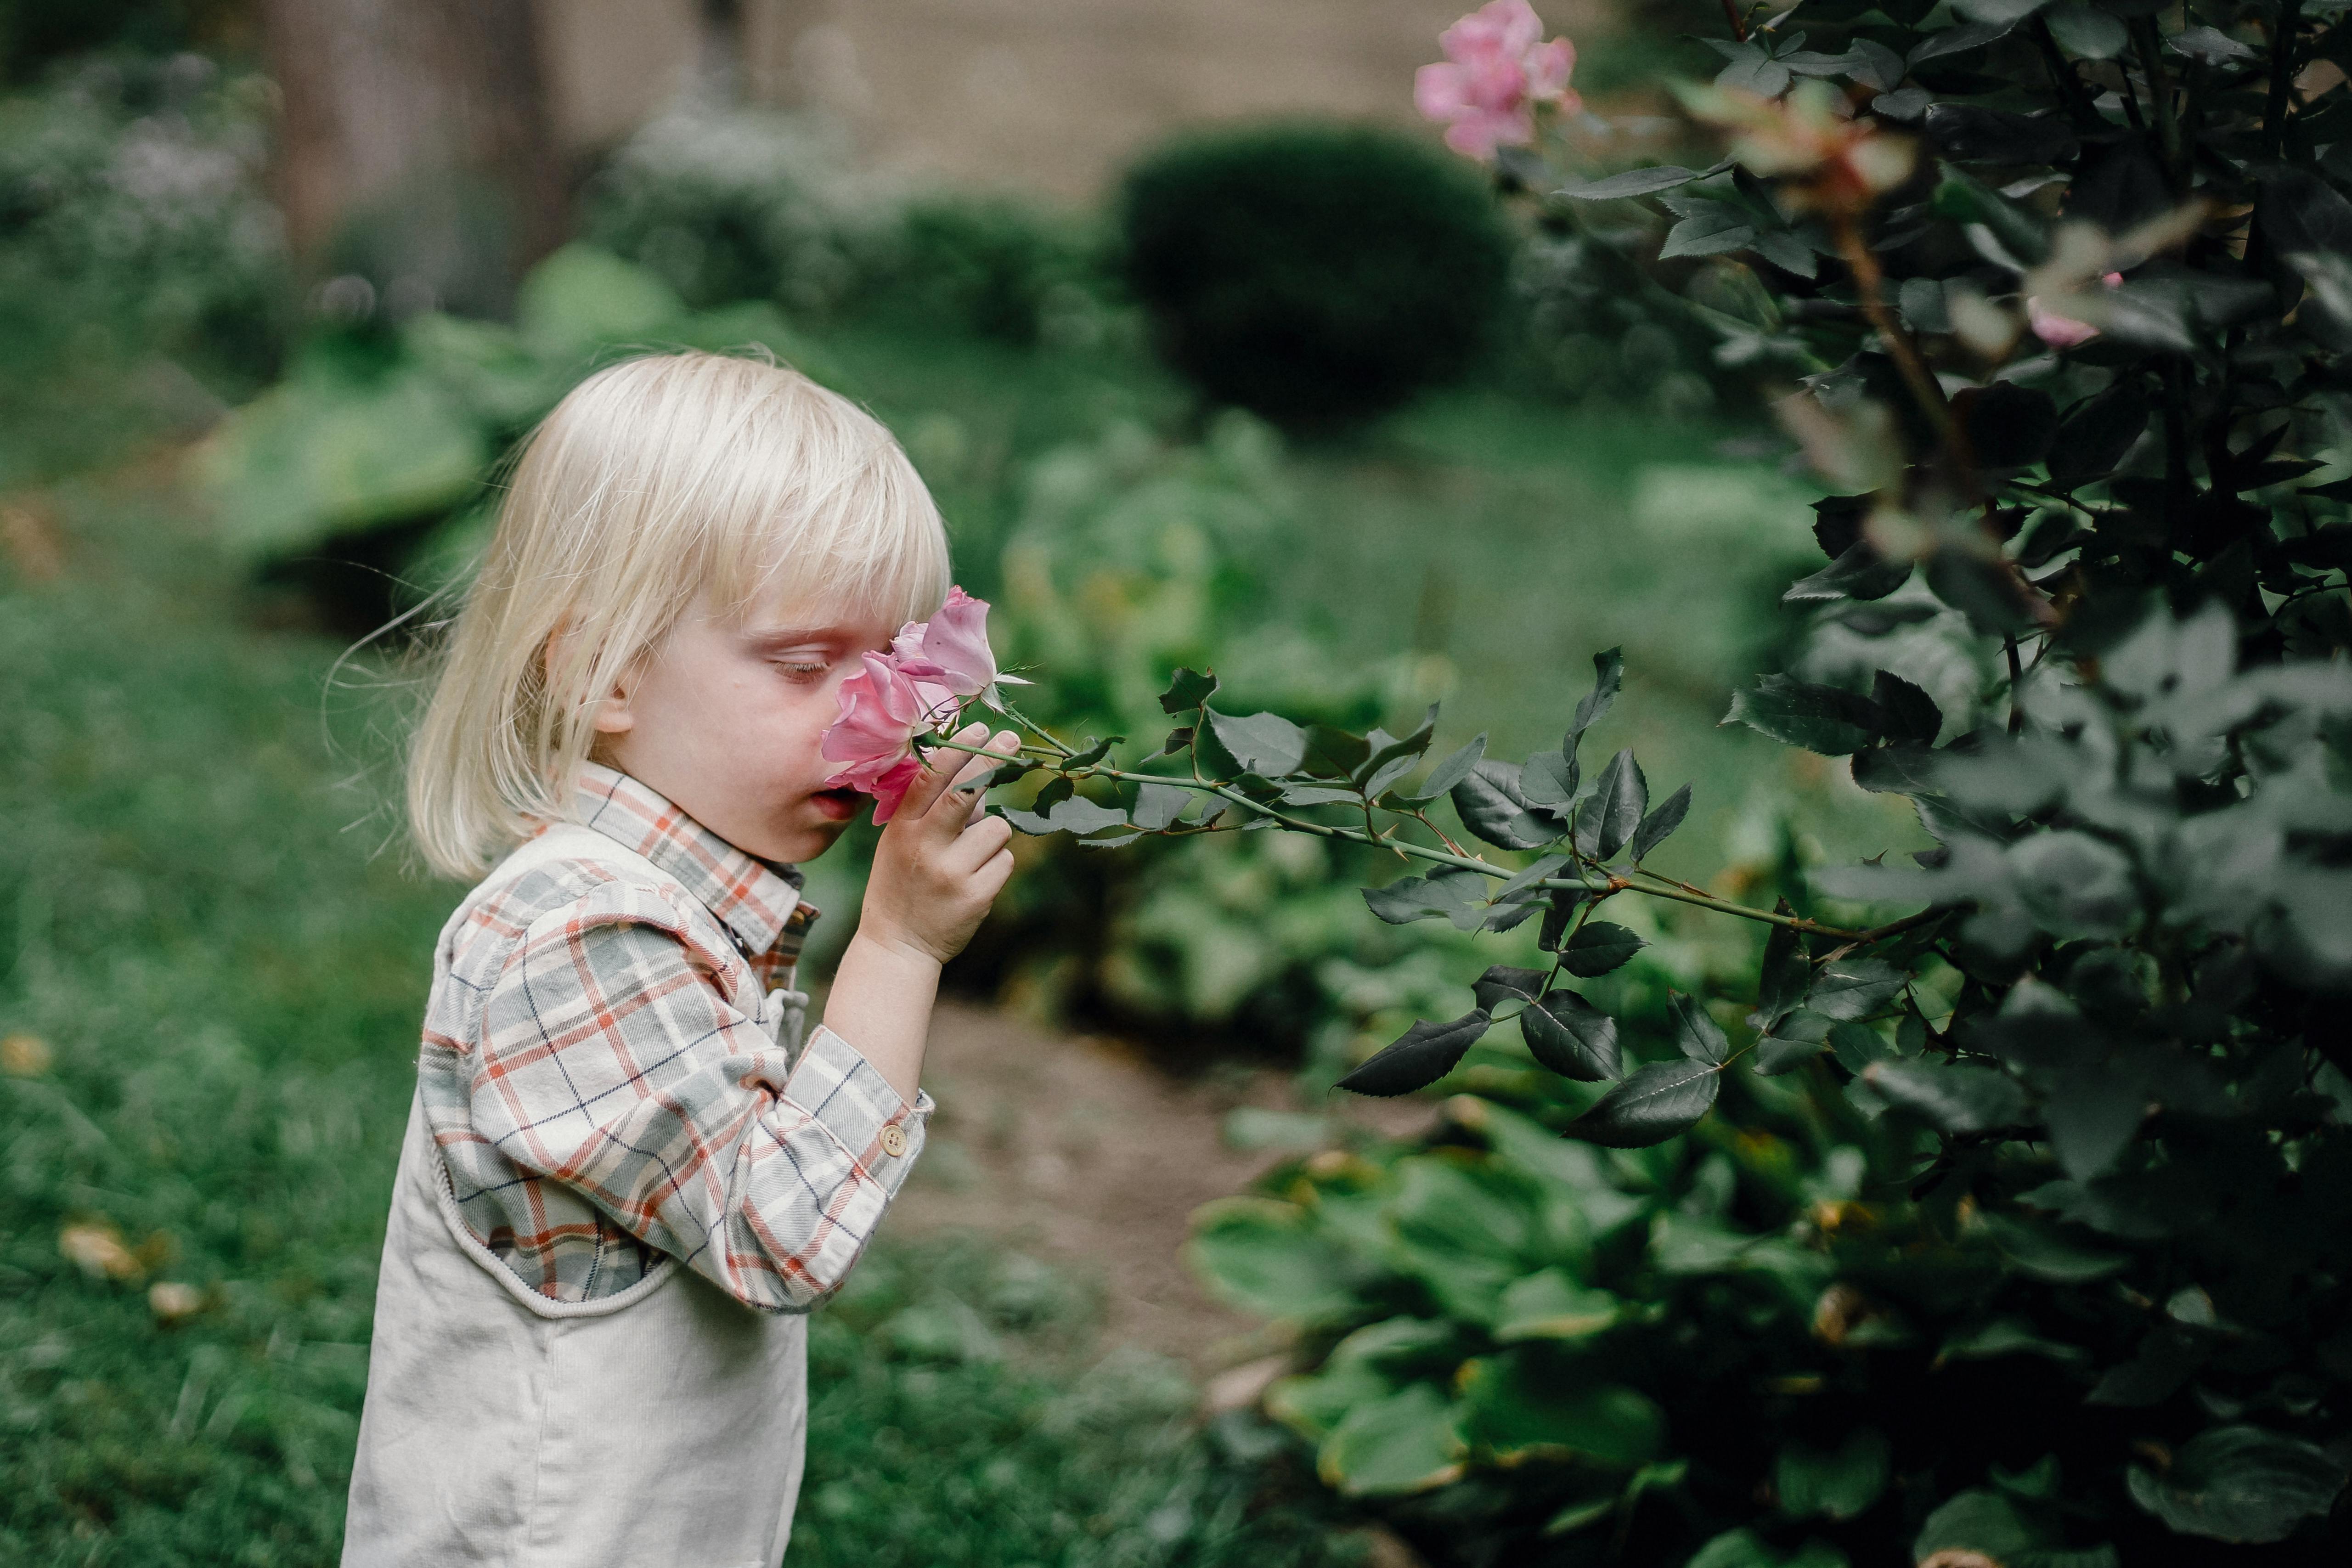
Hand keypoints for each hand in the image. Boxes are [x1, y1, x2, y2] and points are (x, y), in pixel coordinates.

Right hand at [857, 724, 1017, 966]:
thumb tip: (974, 773)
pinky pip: (1005, 861)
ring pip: (997, 828)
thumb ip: (928, 811)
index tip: (980, 728)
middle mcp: (925, 847)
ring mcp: (951, 873)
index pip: (929, 780)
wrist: (898, 945)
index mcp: (902, 830)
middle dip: (991, 761)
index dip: (957, 751)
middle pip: (966, 793)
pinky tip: (974, 881)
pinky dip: (996, 865)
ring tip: (970, 857)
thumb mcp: (899, 842)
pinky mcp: (975, 896)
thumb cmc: (901, 884)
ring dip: (992, 836)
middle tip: (1010, 741)